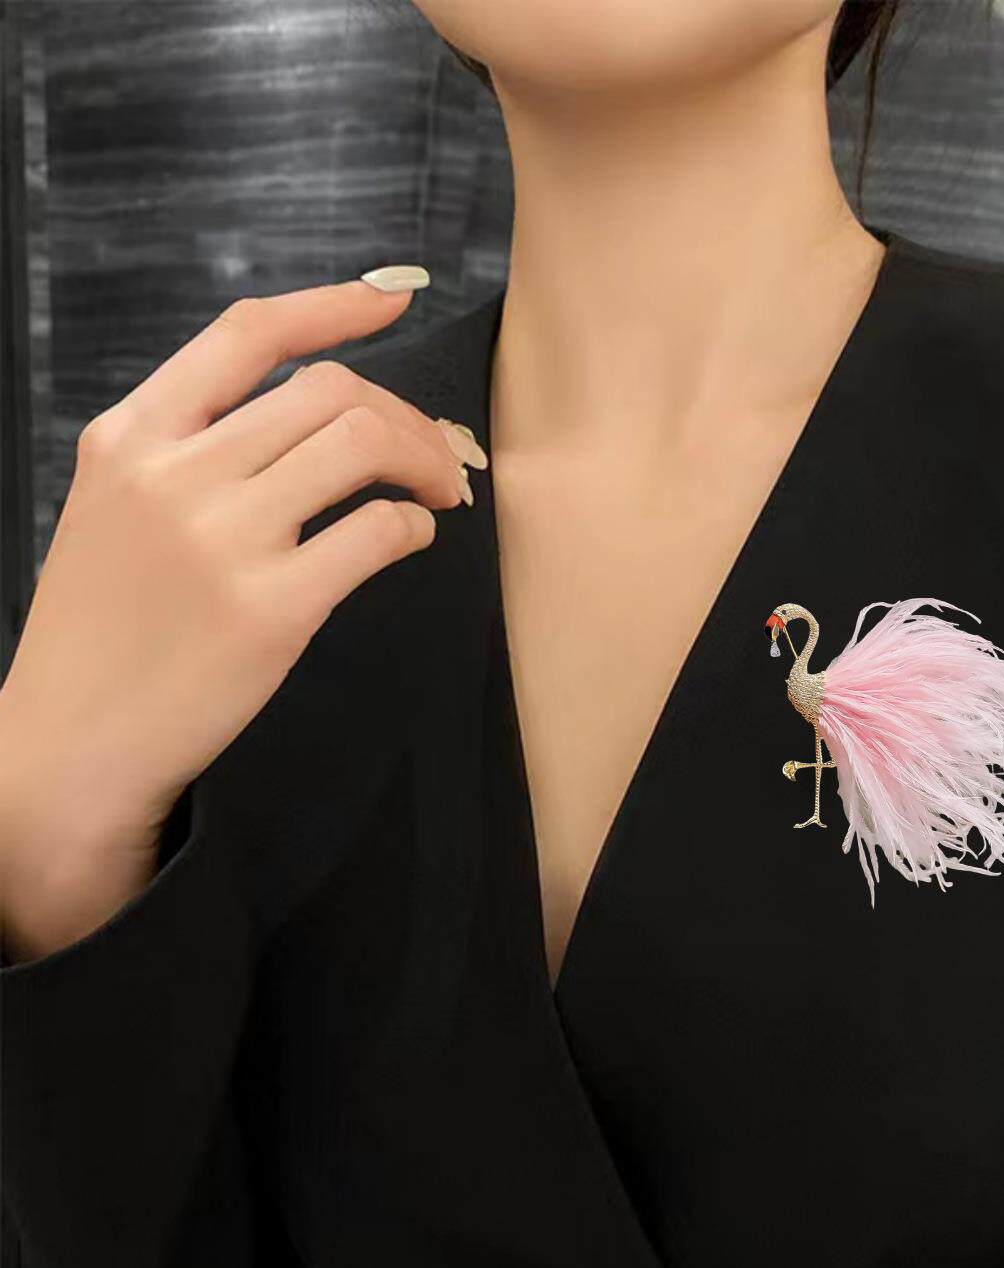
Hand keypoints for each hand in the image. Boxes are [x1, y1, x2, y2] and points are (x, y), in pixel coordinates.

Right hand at [0, 273, 484, 848]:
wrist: (72, 743)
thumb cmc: (104, 630)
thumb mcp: (116, 510)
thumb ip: (192, 454)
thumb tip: (312, 419)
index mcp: (133, 436)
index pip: (245, 335)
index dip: (333, 306)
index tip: (393, 300)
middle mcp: (176, 473)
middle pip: (330, 390)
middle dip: (407, 414)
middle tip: (440, 455)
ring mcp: (222, 539)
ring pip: (362, 444)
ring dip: (426, 461)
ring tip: (442, 492)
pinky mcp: (271, 608)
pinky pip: (377, 531)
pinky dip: (414, 526)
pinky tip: (411, 539)